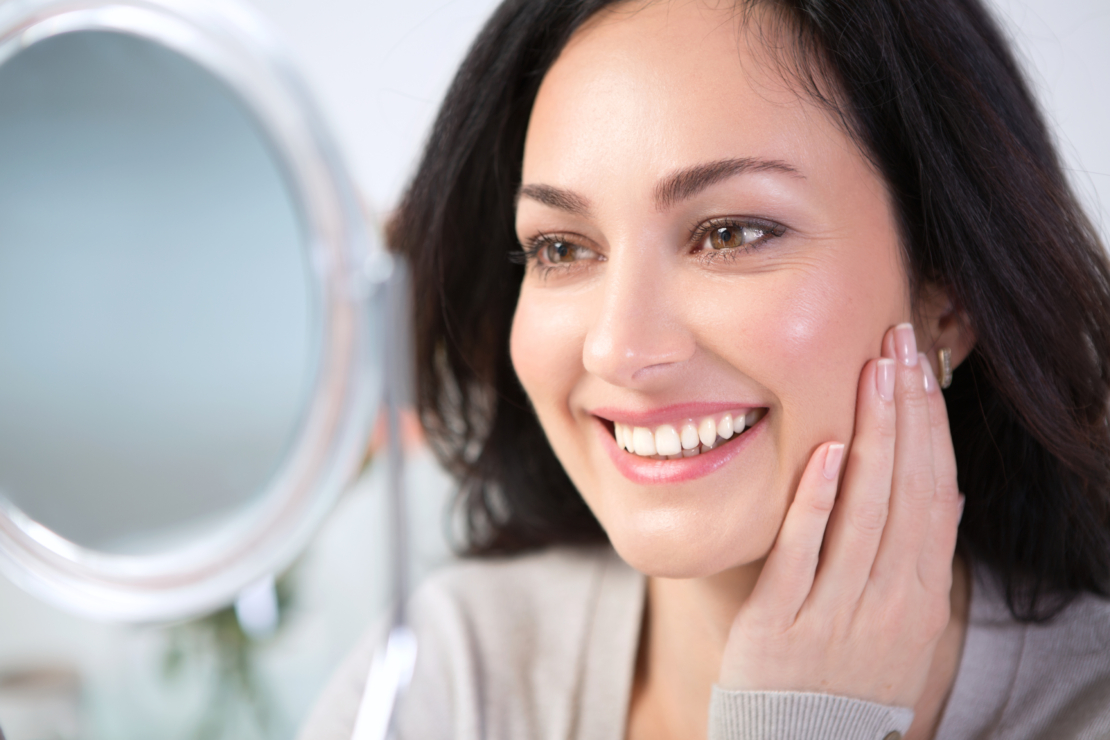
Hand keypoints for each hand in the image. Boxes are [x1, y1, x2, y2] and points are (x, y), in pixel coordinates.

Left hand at [717, 323, 961, 708]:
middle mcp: (889, 599)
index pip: (935, 490)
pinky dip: (818, 502)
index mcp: (919, 593)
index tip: (919, 366)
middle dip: (906, 410)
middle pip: (907, 488)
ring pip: (866, 511)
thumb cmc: (850, 680)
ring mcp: (837, 611)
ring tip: (873, 371)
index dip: (929, 424)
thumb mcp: (904, 627)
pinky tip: (827, 451)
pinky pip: (803, 555)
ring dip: (873, 436)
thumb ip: (921, 559)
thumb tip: (947, 493)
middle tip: (898, 342)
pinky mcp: (781, 624)